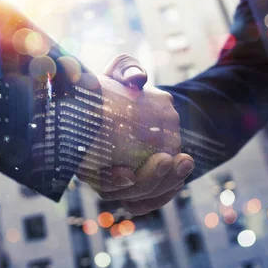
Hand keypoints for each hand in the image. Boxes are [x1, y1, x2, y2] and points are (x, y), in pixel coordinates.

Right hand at [77, 54, 193, 214]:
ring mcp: (119, 182)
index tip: (127, 175)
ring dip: (164, 185)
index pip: (91, 178)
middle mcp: (98, 171)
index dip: (108, 182)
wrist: (130, 101)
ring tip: (185, 162)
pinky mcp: (139, 185)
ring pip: (140, 198)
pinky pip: (151, 199)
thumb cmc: (120, 84)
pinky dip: (167, 190)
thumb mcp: (120, 70)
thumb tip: (137, 80)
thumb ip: (126, 69)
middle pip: (121, 192)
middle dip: (147, 181)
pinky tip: (183, 169)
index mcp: (82, 151)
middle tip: (166, 159)